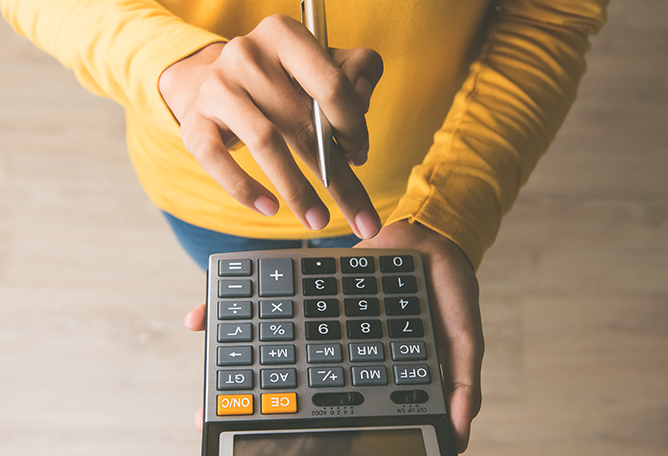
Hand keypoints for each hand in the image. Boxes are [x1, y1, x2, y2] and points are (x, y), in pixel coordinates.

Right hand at [158, 14, 383, 238]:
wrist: (209, 83)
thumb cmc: (277, 81)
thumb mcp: (318, 67)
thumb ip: (356, 79)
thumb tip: (359, 138)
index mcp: (283, 35)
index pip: (331, 85)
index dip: (353, 126)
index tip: (359, 154)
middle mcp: (246, 55)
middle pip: (303, 123)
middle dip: (337, 177)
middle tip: (360, 218)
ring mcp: (216, 88)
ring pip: (265, 142)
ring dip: (297, 189)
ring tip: (317, 220)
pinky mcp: (194, 123)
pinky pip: (218, 161)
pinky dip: (245, 189)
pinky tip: (269, 208)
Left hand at [183, 222, 483, 449]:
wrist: (430, 233)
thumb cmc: (449, 291)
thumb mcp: (465, 336)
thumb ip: (465, 382)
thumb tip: (460, 433)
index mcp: (375, 372)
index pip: (342, 412)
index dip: (307, 432)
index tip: (276, 448)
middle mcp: (343, 354)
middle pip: (296, 391)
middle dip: (259, 411)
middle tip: (219, 424)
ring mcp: (323, 328)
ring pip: (274, 356)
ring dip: (239, 371)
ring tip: (207, 398)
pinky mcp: (304, 299)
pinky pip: (270, 311)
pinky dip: (237, 317)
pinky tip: (202, 321)